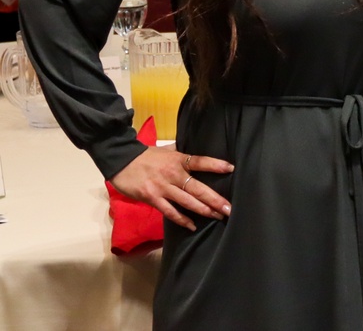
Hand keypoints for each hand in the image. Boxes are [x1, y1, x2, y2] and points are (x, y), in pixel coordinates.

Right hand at [109, 146, 234, 230]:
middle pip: (198, 188)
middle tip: (229, 208)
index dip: (215, 165)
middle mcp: (174, 174)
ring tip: (218, 216)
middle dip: (215, 199)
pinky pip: (170, 211)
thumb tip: (196, 147)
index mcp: (179, 160)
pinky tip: (193, 225)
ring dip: (203, 210)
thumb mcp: (167, 149)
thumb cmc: (147, 155)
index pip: (201, 161)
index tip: (231, 168)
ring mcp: (163, 187)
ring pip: (187, 201)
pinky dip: (182, 219)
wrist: (122, 161)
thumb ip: (182, 153)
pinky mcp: (152, 198)